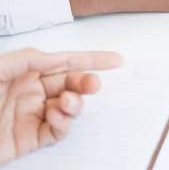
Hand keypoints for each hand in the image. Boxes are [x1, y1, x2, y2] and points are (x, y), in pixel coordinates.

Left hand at [0, 48, 121, 164]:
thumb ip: (29, 60)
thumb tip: (60, 59)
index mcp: (24, 70)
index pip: (64, 61)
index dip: (91, 59)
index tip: (115, 60)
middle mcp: (30, 91)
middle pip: (70, 84)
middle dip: (86, 83)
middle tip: (93, 85)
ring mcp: (31, 115)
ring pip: (68, 107)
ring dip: (75, 104)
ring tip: (66, 105)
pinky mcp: (29, 139)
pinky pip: (57, 130)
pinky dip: (64, 124)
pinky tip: (57, 117)